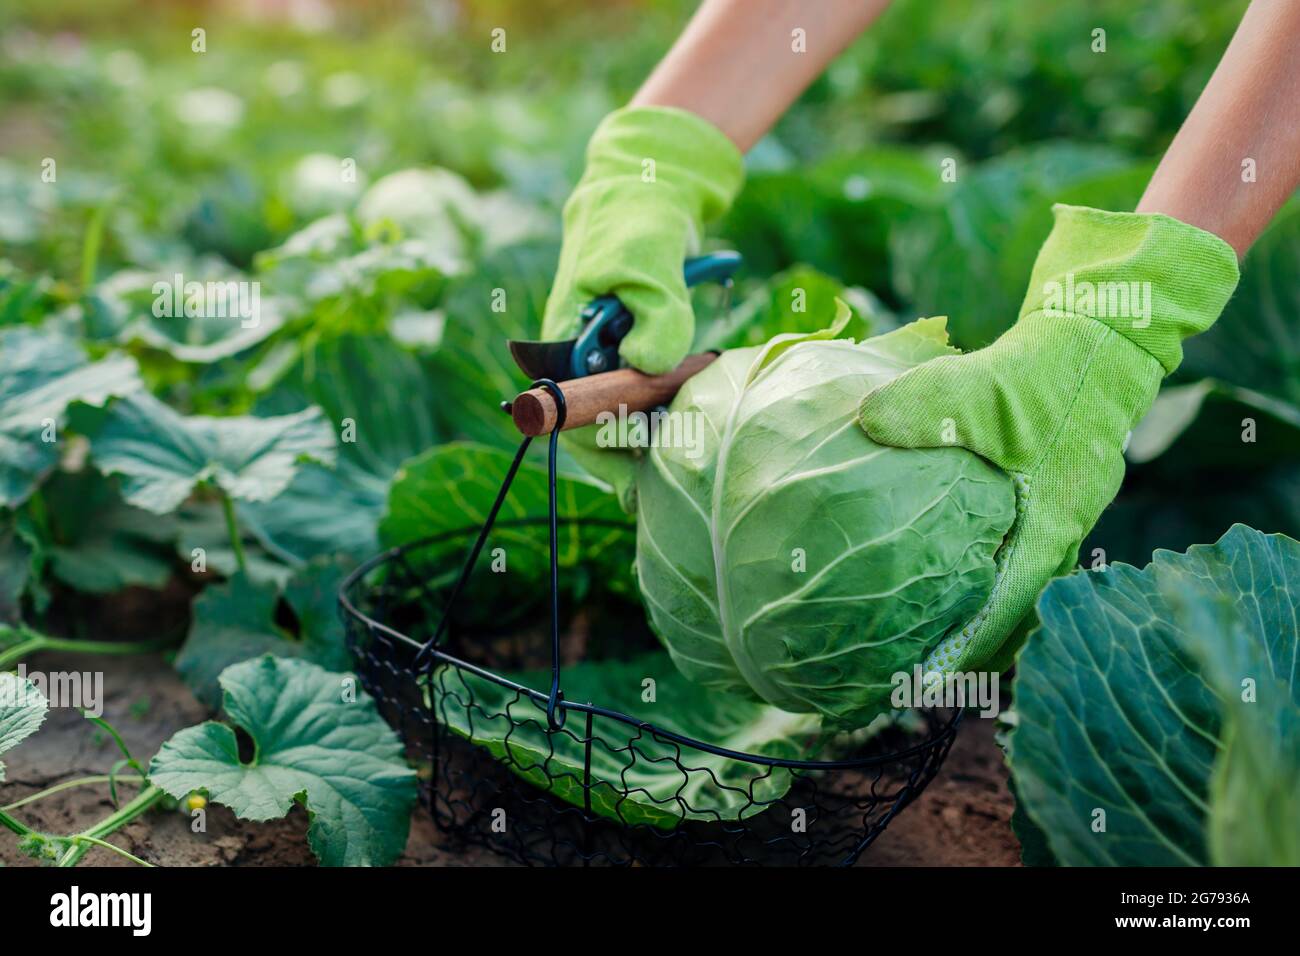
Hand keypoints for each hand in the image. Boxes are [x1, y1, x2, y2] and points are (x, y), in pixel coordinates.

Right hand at [542, 105, 742, 506]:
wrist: (647, 191)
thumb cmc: (636, 222)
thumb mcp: (647, 263)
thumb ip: (655, 314)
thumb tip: (651, 367)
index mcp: (563, 344)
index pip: (574, 419)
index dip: (606, 449)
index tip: (646, 469)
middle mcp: (579, 360)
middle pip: (600, 427)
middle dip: (640, 445)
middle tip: (686, 457)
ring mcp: (606, 358)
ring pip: (627, 415)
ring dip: (659, 425)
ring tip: (697, 435)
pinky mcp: (633, 353)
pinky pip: (647, 394)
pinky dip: (670, 403)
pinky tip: (696, 407)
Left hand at [858, 204, 1238, 673]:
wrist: (1105, 333)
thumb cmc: (1055, 368)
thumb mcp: (987, 384)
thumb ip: (924, 403)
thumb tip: (860, 418)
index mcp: (1049, 525)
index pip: (1005, 614)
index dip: (963, 654)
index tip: (918, 685)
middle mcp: (1058, 532)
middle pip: (1014, 618)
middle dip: (967, 654)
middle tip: (911, 679)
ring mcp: (1056, 515)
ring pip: (1015, 590)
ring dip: (976, 620)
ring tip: (921, 642)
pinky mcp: (1045, 494)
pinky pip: (1010, 553)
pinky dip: (978, 575)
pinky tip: (934, 568)